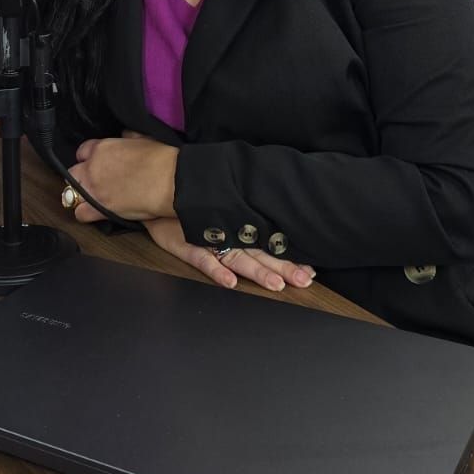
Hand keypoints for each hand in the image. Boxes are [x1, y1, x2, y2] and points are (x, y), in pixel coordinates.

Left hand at [68, 134, 176, 223]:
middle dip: (81, 178)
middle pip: (72, 173)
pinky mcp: (99, 208)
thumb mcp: (142, 138)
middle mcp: (92, 167)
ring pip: (70, 194)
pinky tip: (94, 214)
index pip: (82, 151)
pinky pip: (80, 214)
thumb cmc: (161, 158)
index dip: (88, 159)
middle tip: (95, 183)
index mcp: (102, 148)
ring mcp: (93, 188)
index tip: (95, 164)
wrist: (169, 180)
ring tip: (94, 200)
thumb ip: (128, 138)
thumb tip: (126, 137)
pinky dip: (85, 214)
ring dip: (80, 197)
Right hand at [143, 218, 315, 293]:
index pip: (270, 246)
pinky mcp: (188, 244)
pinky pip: (203, 259)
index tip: (311, 270)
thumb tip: (275, 227)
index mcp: (240, 227)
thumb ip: (245, 217)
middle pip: (260, 254)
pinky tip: (230, 282)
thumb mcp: (222, 207)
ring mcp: (209, 240)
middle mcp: (229, 234)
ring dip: (257, 272)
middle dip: (283, 268)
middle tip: (304, 279)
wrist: (162, 190)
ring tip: (275, 284)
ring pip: (238, 258)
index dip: (289, 258)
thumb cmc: (196, 202)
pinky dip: (216, 271)